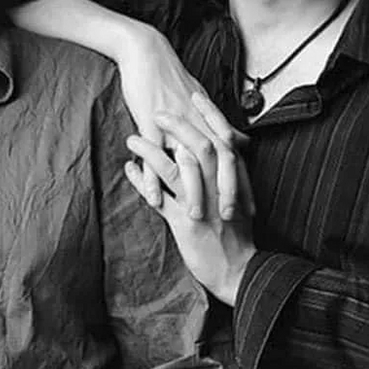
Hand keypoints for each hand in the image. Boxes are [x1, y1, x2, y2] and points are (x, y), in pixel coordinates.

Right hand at [116, 24, 245, 215]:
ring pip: (188, 162)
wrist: (147, 54)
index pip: (233, 156)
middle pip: (218, 162)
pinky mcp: (149, 123)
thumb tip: (241, 141)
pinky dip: (153, 179)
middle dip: (225, 192)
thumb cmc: (172, 77)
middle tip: (228, 218)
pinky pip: (153, 155)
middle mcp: (196, 123)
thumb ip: (221, 125)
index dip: (243, 182)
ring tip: (194, 217)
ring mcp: (173, 124)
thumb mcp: (201, 99)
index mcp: (209, 119)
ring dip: (193, 192)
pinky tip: (155, 199)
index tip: (250, 207)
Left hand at [125, 110, 255, 305]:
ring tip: (132, 137)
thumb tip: (229, 150)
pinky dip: (143, 182)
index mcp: (232, 179)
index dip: (208, 115)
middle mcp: (218, 189)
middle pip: (200, 146)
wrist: (239, 273)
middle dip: (178, 125)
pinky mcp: (185, 224)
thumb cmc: (237, 237)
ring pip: (176, 170)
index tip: (195, 94)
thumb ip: (229, 174)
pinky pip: (160, 198)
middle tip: (159, 108)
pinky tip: (128, 169)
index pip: (222, 138)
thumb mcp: (236, 200)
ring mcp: (201, 205)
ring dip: (151, 151)